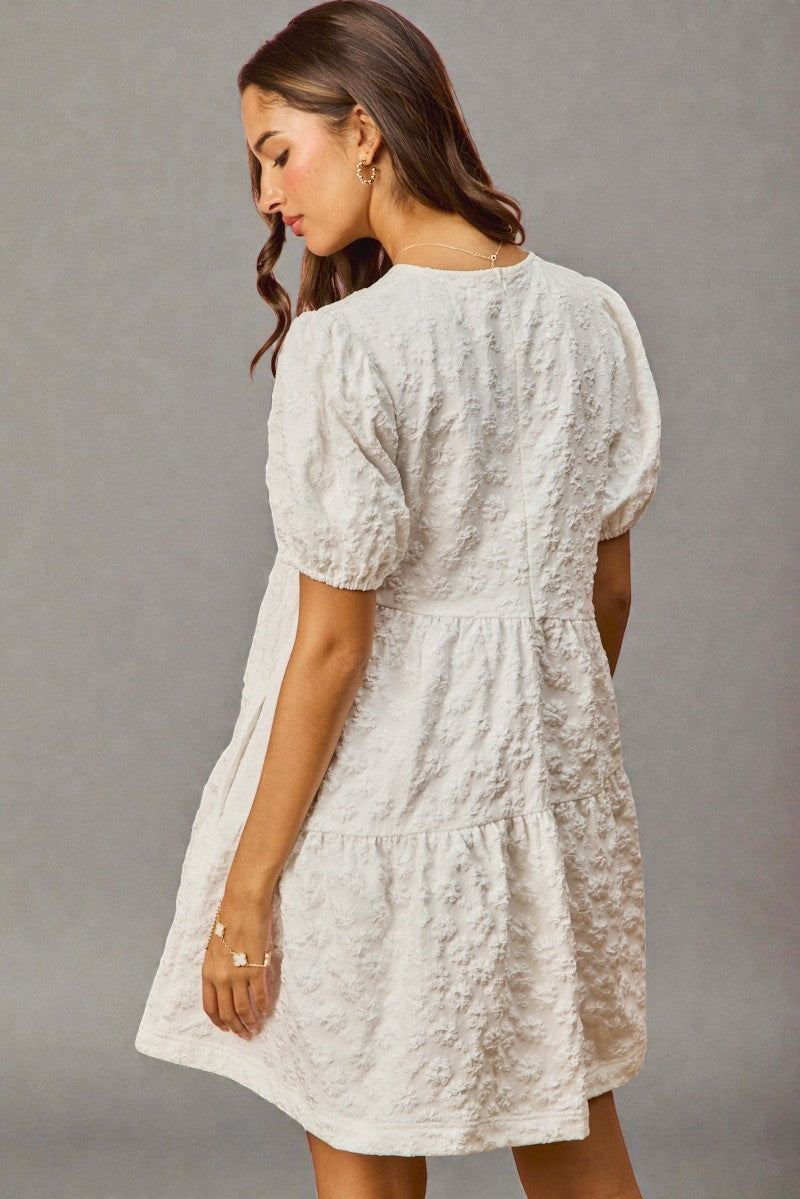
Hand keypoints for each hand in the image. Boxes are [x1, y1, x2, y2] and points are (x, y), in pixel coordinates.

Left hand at [201, 889, 273, 1039]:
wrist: (243, 902)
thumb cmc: (230, 918)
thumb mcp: (216, 945)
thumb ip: (219, 966)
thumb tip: (227, 981)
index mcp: (207, 971)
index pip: (210, 1006)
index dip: (218, 1021)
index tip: (226, 1028)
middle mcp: (219, 977)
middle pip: (227, 1012)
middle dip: (236, 1027)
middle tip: (245, 1035)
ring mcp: (237, 974)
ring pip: (243, 1009)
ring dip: (250, 1022)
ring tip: (257, 1029)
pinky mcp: (255, 968)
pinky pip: (259, 995)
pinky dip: (263, 1006)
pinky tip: (266, 1011)